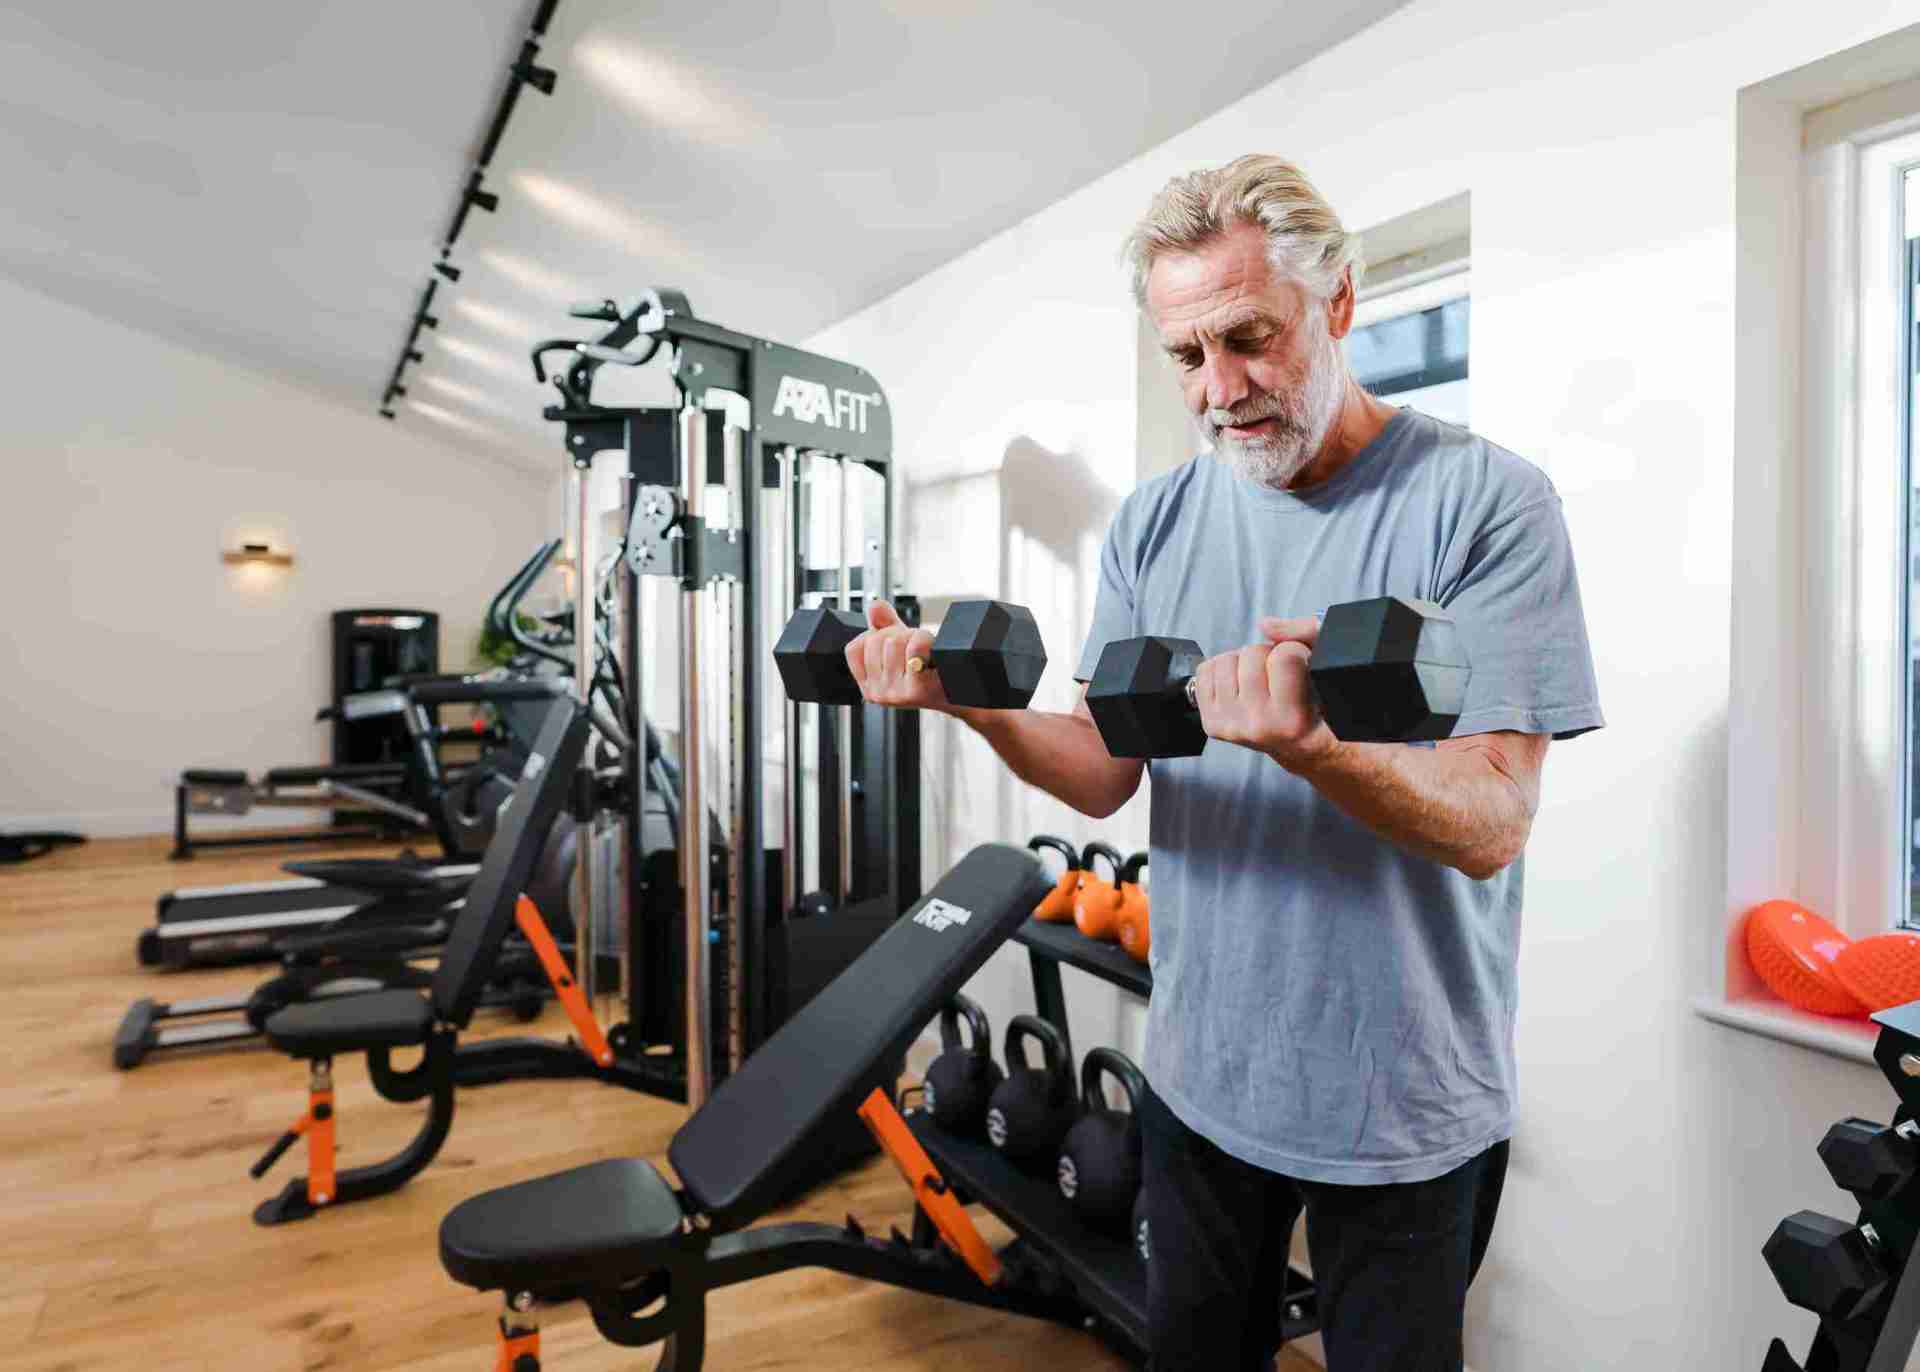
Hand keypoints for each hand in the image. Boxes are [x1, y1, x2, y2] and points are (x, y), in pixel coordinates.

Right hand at [844, 600, 949, 711]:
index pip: (853, 649)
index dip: (874, 636)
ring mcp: (895, 694)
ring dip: (914, 636)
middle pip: (875, 640)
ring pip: (894, 641)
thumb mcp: (901, 645)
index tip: (893, 643)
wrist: (959, 692)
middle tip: (915, 646)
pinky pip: (914, 649)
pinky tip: (930, 654)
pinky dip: (924, 641)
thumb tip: (874, 605)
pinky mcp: (916, 691)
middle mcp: (878, 694)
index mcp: (868, 686)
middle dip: (898, 633)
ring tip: (924, 651)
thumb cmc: (929, 670)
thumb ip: (884, 623)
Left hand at [1189, 616, 1337, 771]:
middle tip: (1278, 672)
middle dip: (1268, 654)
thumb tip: (1265, 624)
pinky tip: (1240, 683)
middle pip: (1252, 653)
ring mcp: (1232, 726)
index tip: (1300, 663)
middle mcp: (1258, 726)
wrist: (1299, 747)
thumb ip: (1306, 633)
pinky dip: (1222, 669)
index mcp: (1291, 718)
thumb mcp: (1326, 667)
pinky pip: (1205, 672)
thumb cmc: (1316, 706)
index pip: (1285, 656)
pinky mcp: (1212, 724)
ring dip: (1243, 661)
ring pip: (1226, 660)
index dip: (1295, 649)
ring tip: (1260, 677)